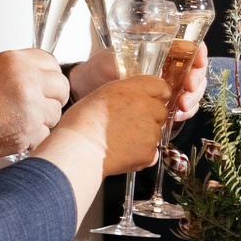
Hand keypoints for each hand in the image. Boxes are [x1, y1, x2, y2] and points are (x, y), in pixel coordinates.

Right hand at [0, 49, 70, 167]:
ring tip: (22, 120)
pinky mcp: (28, 133)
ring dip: (44, 118)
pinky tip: (17, 133)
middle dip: (53, 96)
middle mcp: (27, 82)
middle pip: (62, 87)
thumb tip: (38, 75)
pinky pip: (46, 135)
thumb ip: (17, 69)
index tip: (43, 83)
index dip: (48, 74)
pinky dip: (35, 137)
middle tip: (39, 104)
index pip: (52, 62)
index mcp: (15, 61)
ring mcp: (30, 109)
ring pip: (56, 113)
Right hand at [55, 75, 169, 175]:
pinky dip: (141, 154)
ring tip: (122, 140)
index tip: (152, 101)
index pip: (161, 86)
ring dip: (145, 136)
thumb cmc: (81, 123)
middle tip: (130, 124)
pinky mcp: (149, 151)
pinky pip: (152, 152)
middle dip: (151, 117)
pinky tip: (123, 151)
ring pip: (156, 132)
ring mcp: (149, 130)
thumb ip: (125, 93)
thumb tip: (135, 98)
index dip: (156, 95)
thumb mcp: (103, 94)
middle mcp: (145, 107)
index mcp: (133, 89)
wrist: (79, 149)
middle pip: (161, 111)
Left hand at [68, 48, 203, 121]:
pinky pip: (181, 109)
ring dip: (193, 99)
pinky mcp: (163, 106)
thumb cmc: (99, 68)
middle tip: (188, 88)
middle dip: (197, 81)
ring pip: (193, 92)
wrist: (85, 90)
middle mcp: (169, 68)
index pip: (190, 47)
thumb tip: (148, 57)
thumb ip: (131, 56)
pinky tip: (177, 115)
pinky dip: (183, 113)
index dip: (198, 53)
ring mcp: (168, 88)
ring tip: (182, 106)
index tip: (197, 61)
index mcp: (162, 50)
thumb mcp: (113, 56)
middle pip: (196, 72)